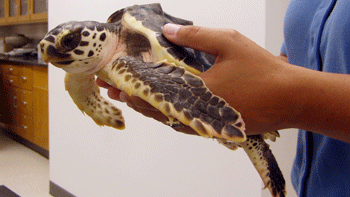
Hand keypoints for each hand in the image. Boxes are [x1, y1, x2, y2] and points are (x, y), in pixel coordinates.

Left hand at [97, 24, 291, 135]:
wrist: (289, 99)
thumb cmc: (261, 70)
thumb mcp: (228, 42)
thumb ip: (195, 37)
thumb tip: (168, 32)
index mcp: (195, 91)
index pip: (153, 90)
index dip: (131, 84)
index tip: (113, 81)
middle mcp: (195, 112)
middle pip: (155, 108)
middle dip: (132, 97)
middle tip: (114, 90)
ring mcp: (203, 123)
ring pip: (167, 118)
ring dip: (148, 107)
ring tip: (132, 98)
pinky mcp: (212, 128)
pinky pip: (182, 123)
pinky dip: (167, 114)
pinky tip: (161, 106)